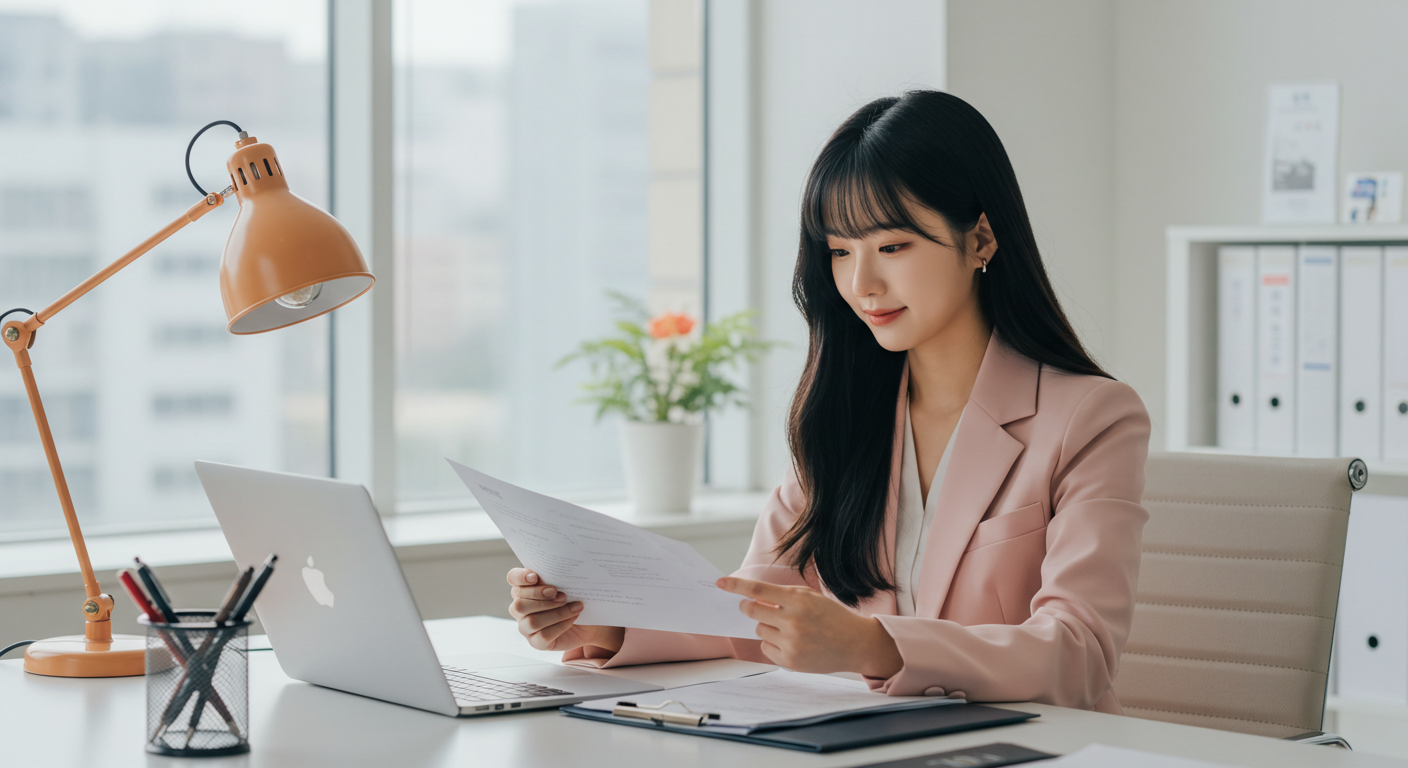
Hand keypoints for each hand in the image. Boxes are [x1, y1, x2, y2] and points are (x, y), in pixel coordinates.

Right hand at [506, 568, 624, 652]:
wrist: (589, 622)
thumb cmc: (574, 599)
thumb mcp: (567, 584)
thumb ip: (557, 576)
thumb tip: (560, 566)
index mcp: (524, 588)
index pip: (512, 578)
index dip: (520, 577)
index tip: (535, 576)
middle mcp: (520, 608)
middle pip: (520, 603)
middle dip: (541, 597)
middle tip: (561, 594)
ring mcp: (526, 627)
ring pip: (532, 621)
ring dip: (556, 612)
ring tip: (575, 607)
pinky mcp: (536, 642)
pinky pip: (543, 635)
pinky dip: (561, 625)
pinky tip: (573, 618)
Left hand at [717, 576, 902, 677]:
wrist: (854, 644)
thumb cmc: (831, 616)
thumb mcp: (810, 598)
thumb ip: (783, 596)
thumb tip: (753, 599)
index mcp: (798, 601)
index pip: (758, 591)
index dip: (736, 586)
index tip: (720, 582)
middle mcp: (793, 622)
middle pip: (752, 612)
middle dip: (748, 607)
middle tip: (754, 607)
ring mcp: (791, 643)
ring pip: (759, 631)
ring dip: (767, 627)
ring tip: (789, 629)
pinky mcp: (790, 661)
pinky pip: (766, 648)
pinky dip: (773, 644)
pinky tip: (792, 642)